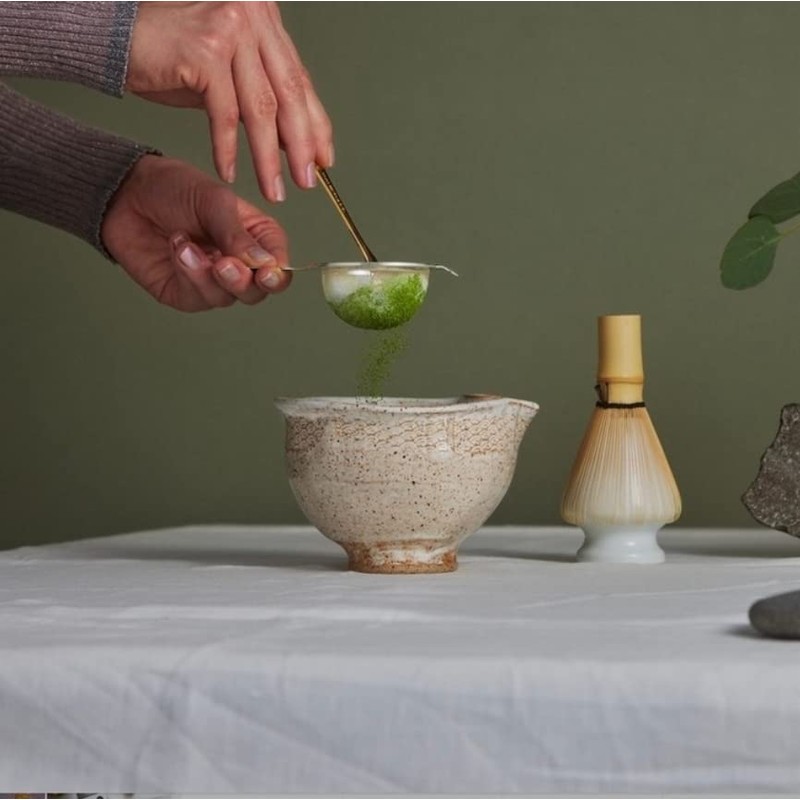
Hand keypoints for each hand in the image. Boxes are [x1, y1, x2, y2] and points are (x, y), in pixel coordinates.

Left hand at [101, 155, 291, 311]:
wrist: (126, 193)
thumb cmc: (174, 188)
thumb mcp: (213, 200)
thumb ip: (238, 233)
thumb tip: (265, 263)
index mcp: (256, 238)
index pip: (279, 265)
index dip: (276, 274)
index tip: (266, 271)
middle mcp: (239, 264)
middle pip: (258, 292)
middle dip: (243, 281)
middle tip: (225, 264)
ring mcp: (212, 281)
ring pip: (227, 298)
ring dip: (208, 275)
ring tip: (186, 245)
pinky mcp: (185, 293)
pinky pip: (197, 298)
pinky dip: (188, 275)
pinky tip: (178, 248)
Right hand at [126, 1, 332, 202]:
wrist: (113, 37)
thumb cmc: (169, 56)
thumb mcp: (228, 77)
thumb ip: (261, 98)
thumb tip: (297, 142)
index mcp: (265, 17)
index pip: (298, 79)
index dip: (315, 124)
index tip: (324, 160)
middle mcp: (254, 13)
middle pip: (288, 93)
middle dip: (301, 145)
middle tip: (307, 182)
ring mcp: (232, 27)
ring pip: (261, 108)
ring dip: (268, 157)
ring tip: (274, 189)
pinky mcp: (206, 49)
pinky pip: (224, 113)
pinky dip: (227, 148)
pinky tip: (230, 173)